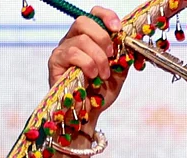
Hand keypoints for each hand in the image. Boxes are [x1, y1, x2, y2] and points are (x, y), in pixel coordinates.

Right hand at [47, 6, 128, 120]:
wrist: (90, 113)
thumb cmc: (101, 91)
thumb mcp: (119, 70)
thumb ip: (123, 53)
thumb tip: (132, 39)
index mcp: (90, 37)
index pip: (94, 15)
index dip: (106, 16)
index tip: (118, 28)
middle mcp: (73, 39)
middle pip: (84, 21)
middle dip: (103, 37)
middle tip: (111, 55)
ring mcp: (63, 49)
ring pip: (81, 40)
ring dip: (98, 58)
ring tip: (103, 75)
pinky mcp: (55, 62)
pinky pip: (72, 53)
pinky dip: (87, 64)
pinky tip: (92, 76)